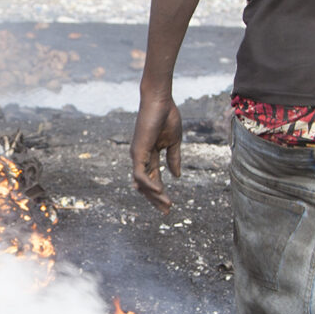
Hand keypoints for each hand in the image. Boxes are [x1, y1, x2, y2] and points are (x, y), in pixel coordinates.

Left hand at [131, 92, 183, 211]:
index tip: (170, 205)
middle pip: (146, 185)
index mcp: (150, 154)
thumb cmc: (167, 117)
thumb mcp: (173, 142)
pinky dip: (150, 185)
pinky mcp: (137, 152)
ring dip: (154, 196)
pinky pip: (141, 175)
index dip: (160, 192)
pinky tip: (160, 192)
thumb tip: (177, 176)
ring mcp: (137, 155)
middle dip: (155, 199)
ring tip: (167, 204)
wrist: (160, 101)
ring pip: (142, 183)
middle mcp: (140, 157)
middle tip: (166, 212)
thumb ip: (174, 159)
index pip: (153, 178)